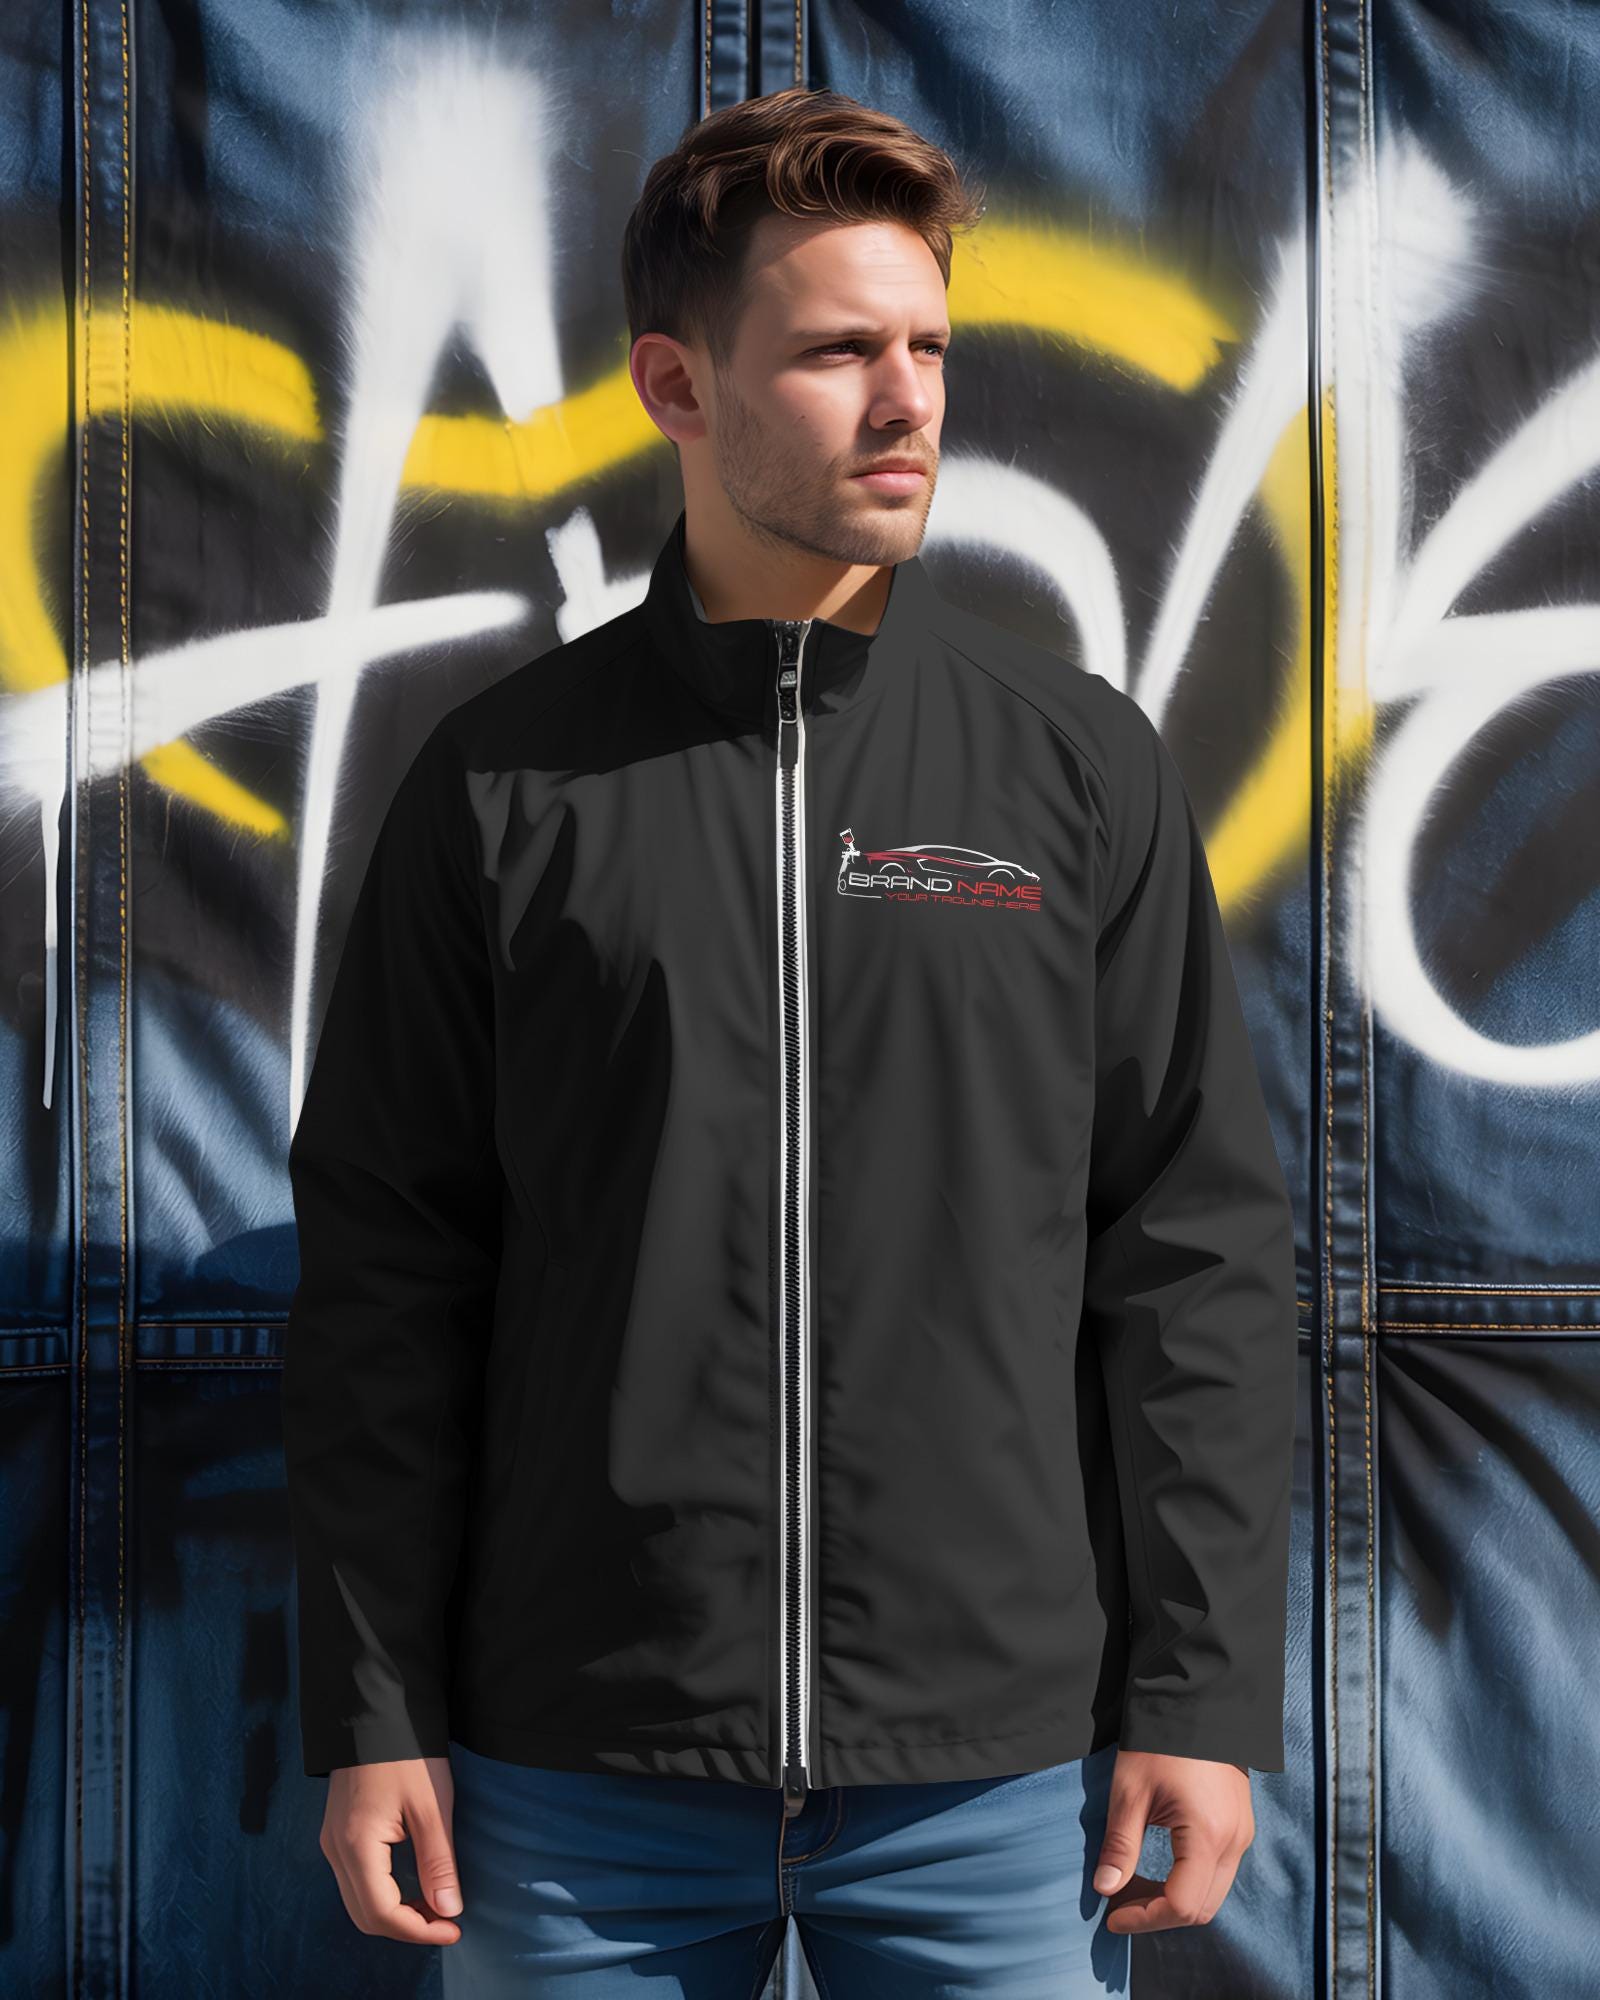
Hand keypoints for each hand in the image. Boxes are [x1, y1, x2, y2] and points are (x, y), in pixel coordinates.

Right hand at [319, 1754, 464, 1943]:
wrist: (377, 1709)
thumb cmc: (408, 1752)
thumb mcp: (431, 1806)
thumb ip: (438, 1862)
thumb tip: (449, 1911)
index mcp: (356, 1846)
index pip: (382, 1914)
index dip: (420, 1930)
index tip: (455, 1928)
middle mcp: (335, 1850)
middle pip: (365, 1916)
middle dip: (407, 1927)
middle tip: (447, 1922)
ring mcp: (332, 1841)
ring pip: (358, 1902)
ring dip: (394, 1913)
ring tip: (434, 1908)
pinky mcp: (337, 1832)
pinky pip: (355, 1881)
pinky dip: (383, 1895)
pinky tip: (411, 1887)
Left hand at [1091, 1750, 1254, 1933]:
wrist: (1196, 1700)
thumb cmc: (1159, 1743)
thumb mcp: (1130, 1792)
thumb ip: (1120, 1846)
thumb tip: (1105, 1890)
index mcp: (1208, 1836)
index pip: (1180, 1905)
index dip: (1143, 1919)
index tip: (1111, 1916)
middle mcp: (1234, 1842)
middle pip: (1201, 1908)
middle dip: (1158, 1914)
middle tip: (1119, 1903)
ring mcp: (1242, 1833)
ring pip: (1212, 1893)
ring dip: (1173, 1899)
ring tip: (1133, 1885)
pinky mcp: (1240, 1824)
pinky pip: (1218, 1871)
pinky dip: (1188, 1881)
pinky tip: (1159, 1868)